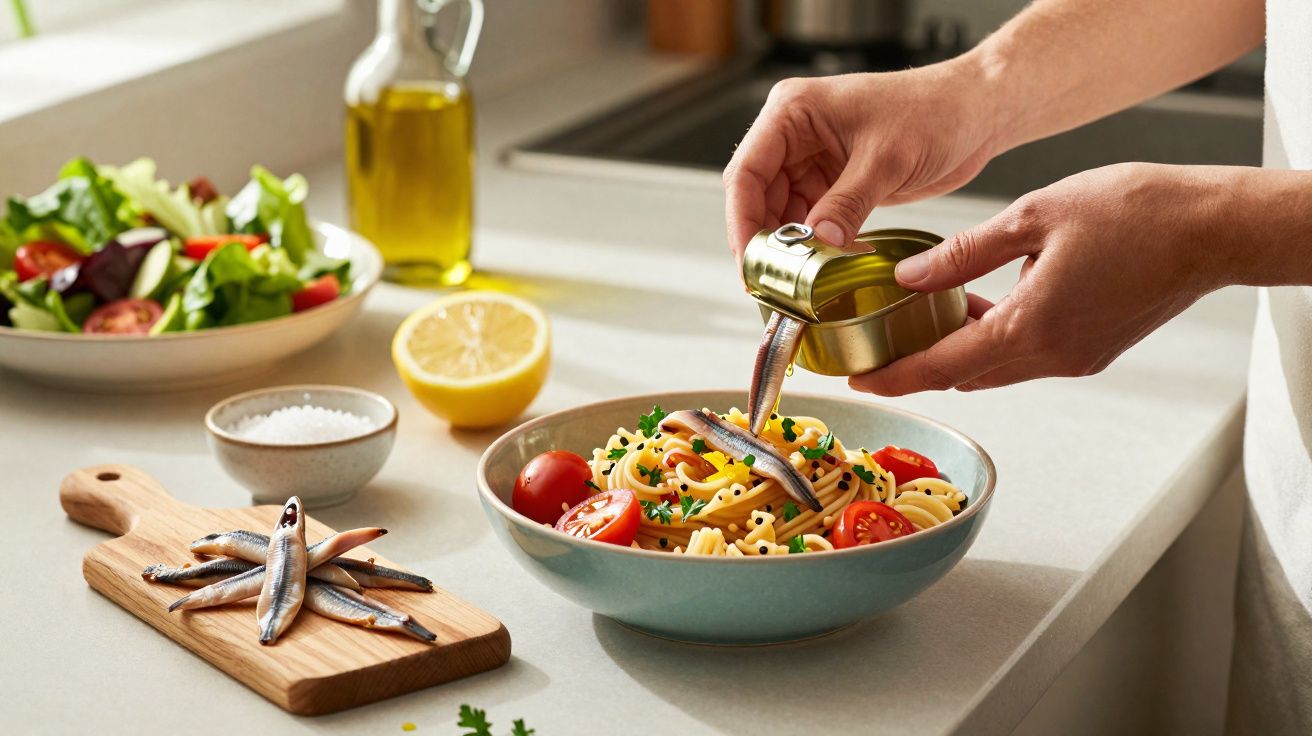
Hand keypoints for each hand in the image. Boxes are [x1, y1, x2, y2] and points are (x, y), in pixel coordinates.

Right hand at [723, 61, 1000, 260]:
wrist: (977, 112)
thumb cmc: (935, 111)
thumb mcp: (886, 159)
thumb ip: (847, 203)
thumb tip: (815, 245)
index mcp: (793, 111)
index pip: (747, 172)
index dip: (742, 222)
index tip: (750, 262)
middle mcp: (795, 133)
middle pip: (757, 196)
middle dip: (764, 240)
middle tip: (772, 283)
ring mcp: (812, 158)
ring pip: (781, 212)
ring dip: (789, 247)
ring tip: (796, 283)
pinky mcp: (834, 180)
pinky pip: (810, 219)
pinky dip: (814, 245)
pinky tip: (824, 268)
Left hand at [850, 163, 1228, 394]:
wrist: (1211, 228)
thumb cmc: (1133, 212)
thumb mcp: (1031, 217)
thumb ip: (964, 254)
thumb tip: (909, 279)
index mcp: (1029, 328)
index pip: (940, 366)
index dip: (893, 376)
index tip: (858, 379)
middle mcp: (1050, 357)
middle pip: (964, 374)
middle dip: (917, 366)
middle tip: (877, 346)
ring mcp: (1074, 358)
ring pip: (995, 368)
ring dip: (957, 352)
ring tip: (920, 322)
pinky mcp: (1091, 351)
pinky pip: (1025, 357)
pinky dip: (993, 342)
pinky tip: (977, 308)